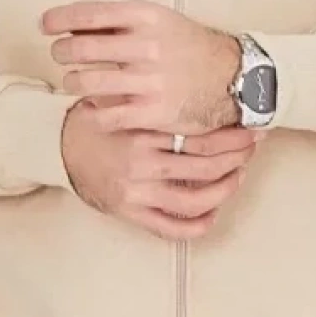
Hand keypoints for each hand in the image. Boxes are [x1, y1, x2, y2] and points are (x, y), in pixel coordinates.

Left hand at [42, 0, 241, 135]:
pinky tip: (95, 108)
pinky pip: (106, 115)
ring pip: (86, 82)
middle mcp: (146, 46)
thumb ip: (120, 23)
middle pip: (79, 49)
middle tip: (59, 56)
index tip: (45, 25)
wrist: (232, 77)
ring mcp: (149, 80)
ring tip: (75, 82)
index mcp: (146, 18)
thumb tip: (73, 25)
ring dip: (72, 82)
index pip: (88, 14)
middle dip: (60, 53)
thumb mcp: (159, 21)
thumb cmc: (189, 47)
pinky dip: (93, 112)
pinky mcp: (153, 111)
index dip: (59, 19)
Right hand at [60, 99, 263, 239]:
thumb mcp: (127, 100)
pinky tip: (212, 215)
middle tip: (252, 148)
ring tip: (237, 176)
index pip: (200, 136)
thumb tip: (207, 88)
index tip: (251, 128)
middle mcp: (141, 163)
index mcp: (142, 131)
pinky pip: (169, 228)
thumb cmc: (102, 121)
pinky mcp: (129, 213)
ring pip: (193, 200)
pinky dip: (196, 227)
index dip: (232, 135)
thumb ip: (157, 98)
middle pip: (204, 166)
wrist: (62, 148)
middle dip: (237, 158)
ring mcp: (135, 192)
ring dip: (224, 191)